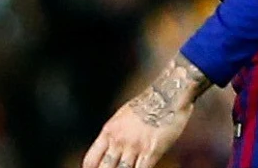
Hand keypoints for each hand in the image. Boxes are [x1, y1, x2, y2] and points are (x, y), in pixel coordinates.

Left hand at [83, 56, 207, 167]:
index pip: (92, 158)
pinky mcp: (151, 151)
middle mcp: (118, 140)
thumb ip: (116, 134)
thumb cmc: (146, 104)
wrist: (165, 96)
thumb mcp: (122, 117)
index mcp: (109, 131)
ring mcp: (134, 146)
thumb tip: (111, 147)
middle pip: (105, 167)